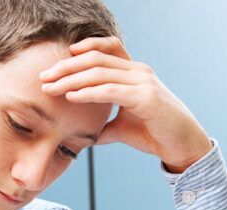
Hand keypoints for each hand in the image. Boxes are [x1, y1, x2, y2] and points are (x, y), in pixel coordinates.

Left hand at [40, 36, 211, 172]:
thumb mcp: (123, 127)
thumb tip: (84, 135)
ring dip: (70, 79)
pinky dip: (87, 93)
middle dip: (66, 66)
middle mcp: (139, 71)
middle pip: (96, 58)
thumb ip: (103, 125)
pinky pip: (110, 91)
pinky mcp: (145, 97)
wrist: (183, 146)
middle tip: (44, 77)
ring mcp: (143, 82)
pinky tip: (72, 97)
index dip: (82, 49)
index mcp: (135, 72)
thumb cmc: (155, 134)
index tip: (58, 63)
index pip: (107, 48)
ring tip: (50, 87)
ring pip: (99, 72)